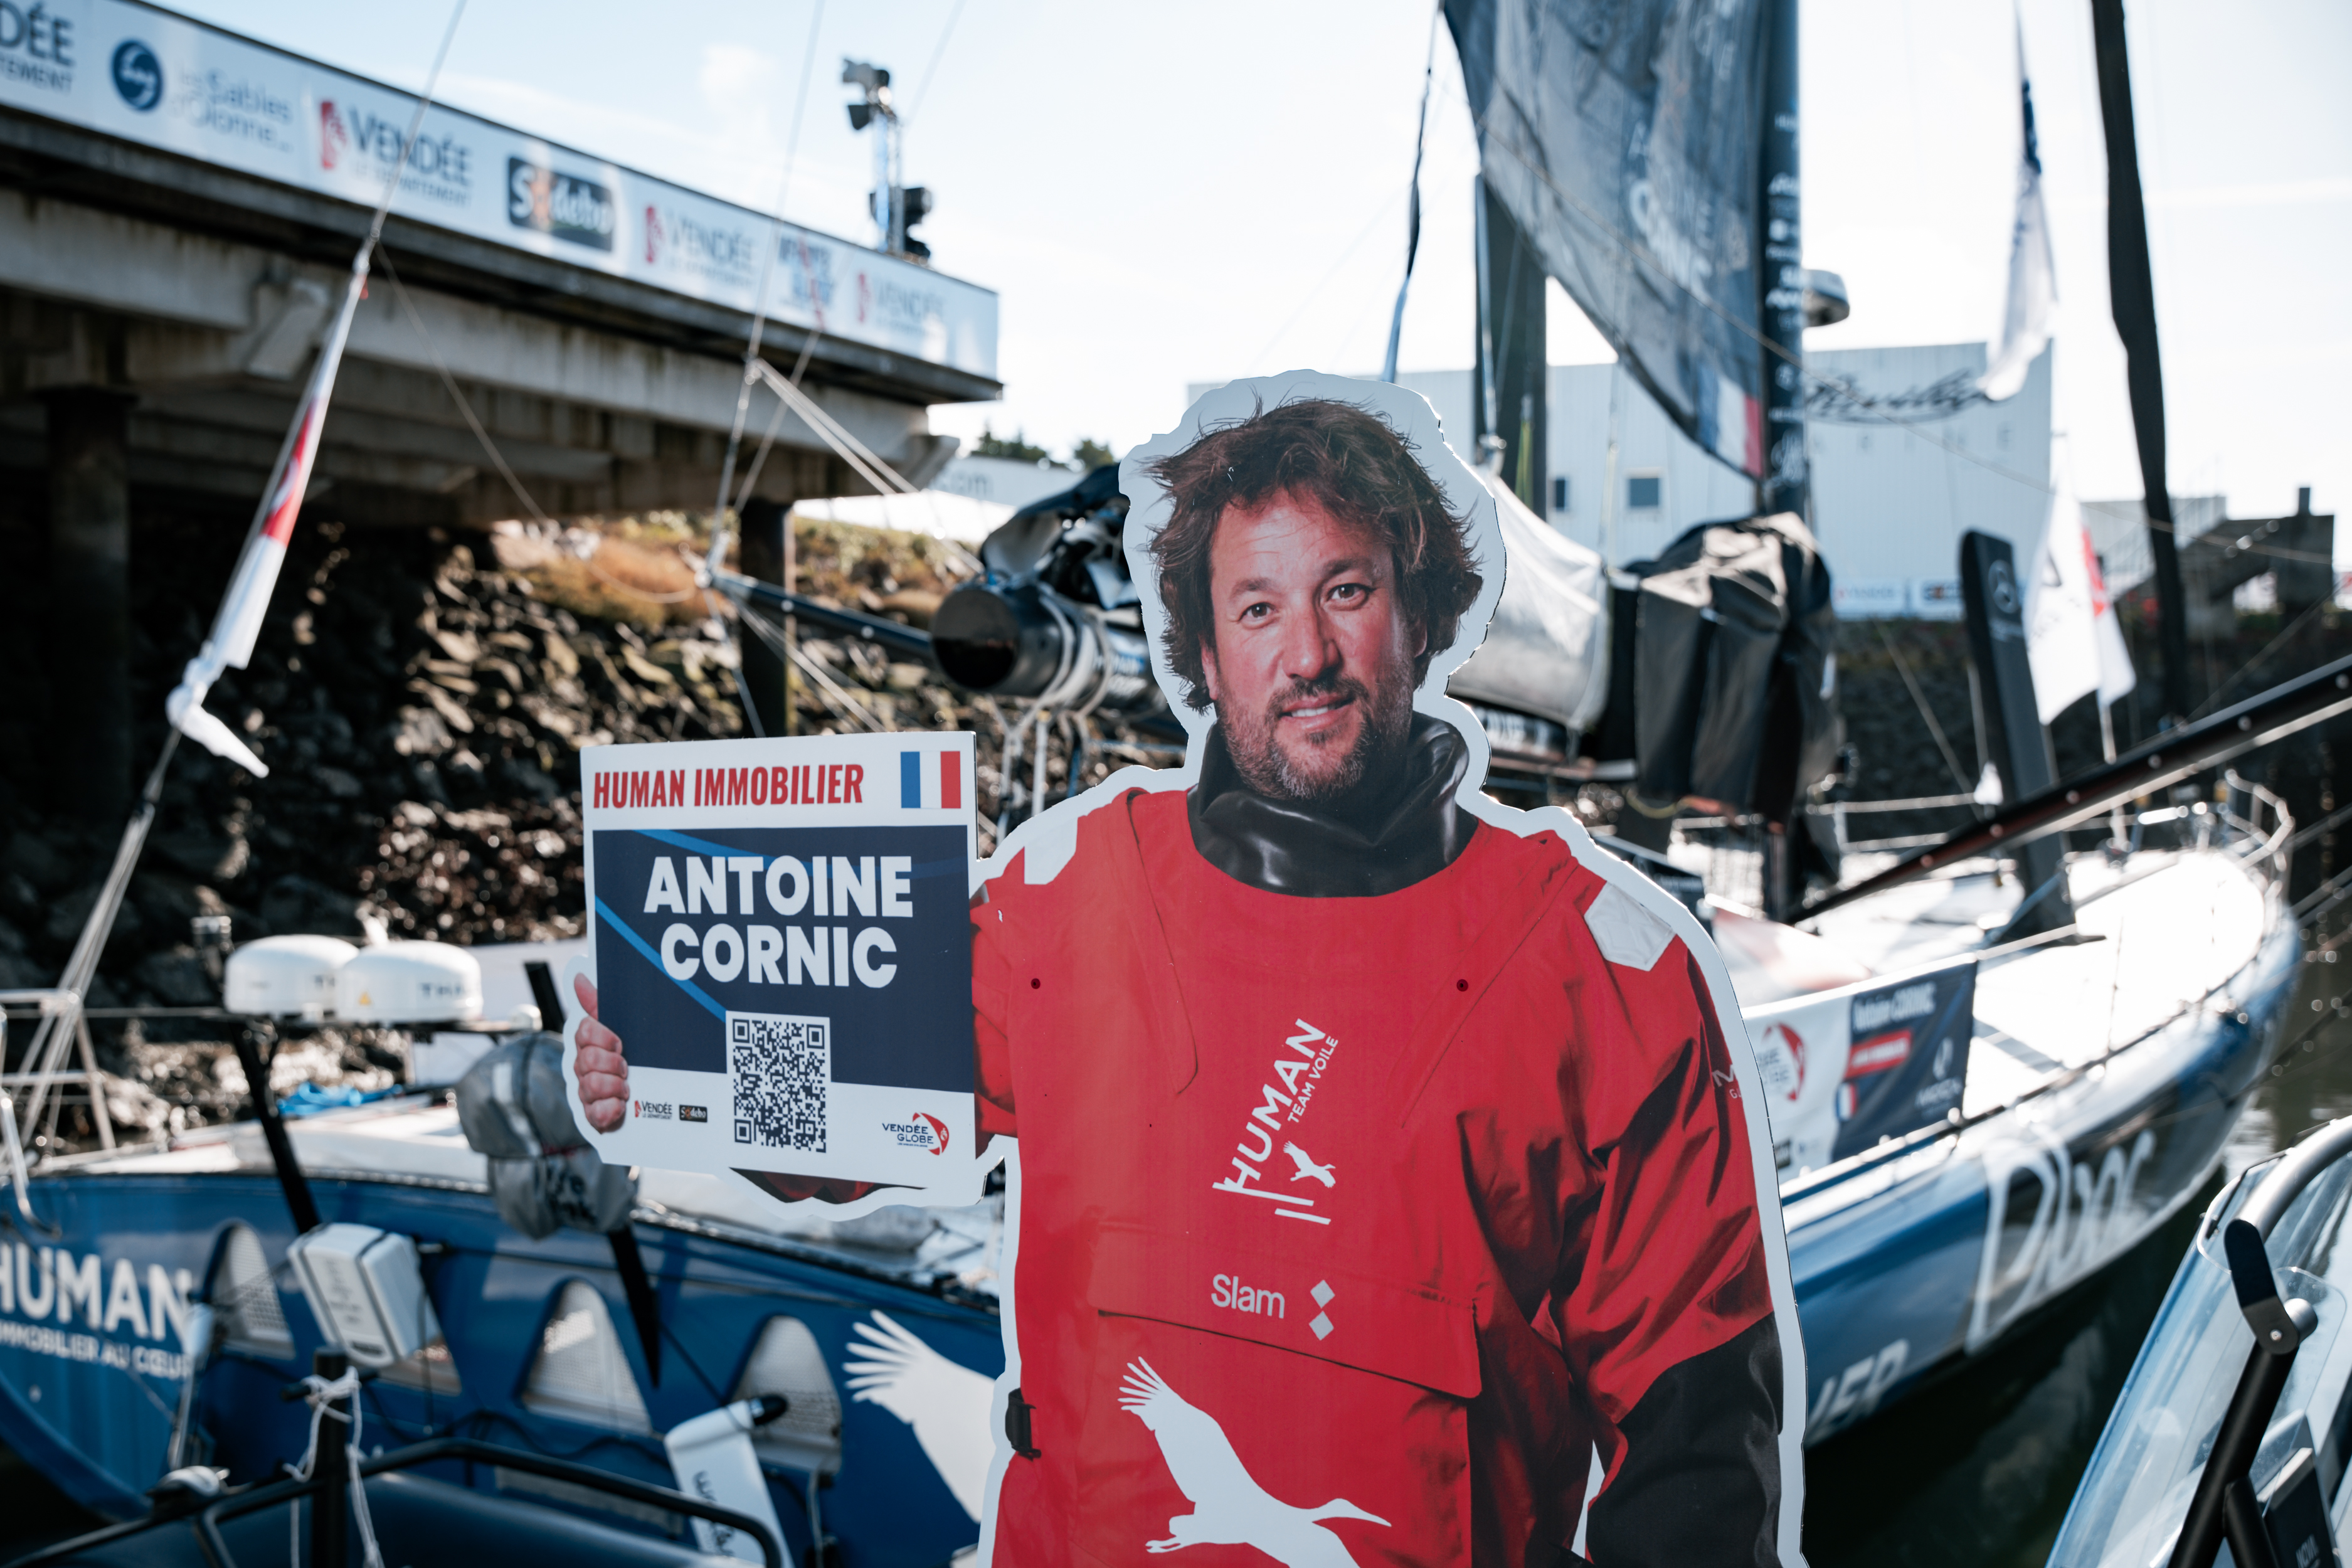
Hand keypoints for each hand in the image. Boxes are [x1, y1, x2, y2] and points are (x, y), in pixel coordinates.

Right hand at [572, 973, 628, 1132]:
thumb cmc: (633, 1057)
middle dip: (612, 1063)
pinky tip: (621, 1106)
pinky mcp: (595, 1117)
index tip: (620, 1043)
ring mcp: (588, 1093)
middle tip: (627, 1066)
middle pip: (586, 1059)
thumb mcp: (620, 1028)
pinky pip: (595, 1114)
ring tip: (627, 1087)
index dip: (603, 1036)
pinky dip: (610, 1110)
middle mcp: (584, 1068)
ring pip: (590, 1085)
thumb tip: (580, 977)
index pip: (584, 1031)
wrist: (655, 1096)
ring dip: (614, 1086)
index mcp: (589, 1045)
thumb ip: (598, 1004)